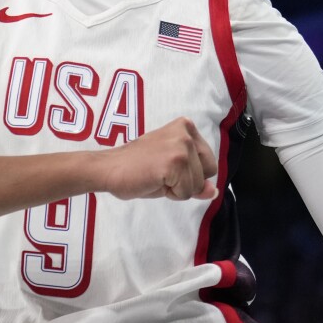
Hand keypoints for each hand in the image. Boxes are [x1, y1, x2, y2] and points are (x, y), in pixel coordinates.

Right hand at [97, 117, 217, 200]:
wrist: (108, 168)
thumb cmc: (136, 168)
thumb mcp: (172, 170)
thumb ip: (195, 178)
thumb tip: (213, 192)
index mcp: (187, 127)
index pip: (209, 163)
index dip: (190, 173)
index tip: (166, 166)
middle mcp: (187, 133)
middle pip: (208, 173)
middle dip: (188, 181)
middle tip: (161, 172)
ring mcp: (182, 146)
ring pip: (197, 186)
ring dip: (177, 189)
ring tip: (156, 176)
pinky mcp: (175, 162)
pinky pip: (186, 193)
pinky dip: (171, 194)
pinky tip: (154, 180)